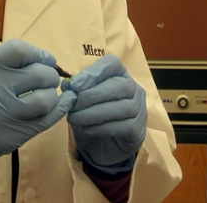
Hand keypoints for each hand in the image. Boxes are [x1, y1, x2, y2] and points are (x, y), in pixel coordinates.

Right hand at [0, 39, 76, 176]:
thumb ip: (9, 63)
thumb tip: (47, 61)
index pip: (20, 50)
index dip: (39, 53)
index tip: (46, 60)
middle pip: (39, 74)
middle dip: (50, 75)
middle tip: (48, 80)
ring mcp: (5, 113)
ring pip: (46, 99)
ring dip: (53, 95)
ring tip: (46, 96)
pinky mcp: (13, 135)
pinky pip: (47, 120)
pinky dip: (60, 109)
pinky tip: (63, 103)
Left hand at [61, 55, 146, 173]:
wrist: (105, 142)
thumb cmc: (93, 113)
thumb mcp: (82, 98)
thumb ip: (76, 89)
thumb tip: (68, 85)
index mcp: (120, 74)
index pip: (112, 64)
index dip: (93, 73)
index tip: (73, 85)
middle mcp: (133, 88)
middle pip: (118, 86)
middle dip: (91, 95)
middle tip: (72, 105)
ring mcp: (139, 109)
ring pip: (120, 108)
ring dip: (93, 113)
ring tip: (74, 118)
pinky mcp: (137, 129)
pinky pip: (121, 127)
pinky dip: (100, 128)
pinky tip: (85, 129)